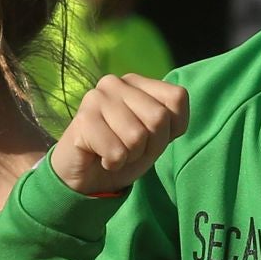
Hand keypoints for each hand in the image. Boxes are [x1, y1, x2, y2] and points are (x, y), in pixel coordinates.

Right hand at [51, 74, 187, 195]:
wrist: (85, 177)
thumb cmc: (123, 153)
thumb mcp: (156, 137)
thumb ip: (170, 119)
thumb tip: (174, 104)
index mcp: (137, 82)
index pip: (177, 98)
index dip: (171, 128)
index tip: (150, 138)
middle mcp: (116, 82)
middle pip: (159, 117)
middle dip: (150, 145)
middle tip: (130, 149)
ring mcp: (97, 97)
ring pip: (137, 137)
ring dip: (130, 156)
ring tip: (115, 152)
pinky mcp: (83, 119)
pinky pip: (116, 151)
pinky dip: (114, 163)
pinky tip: (101, 157)